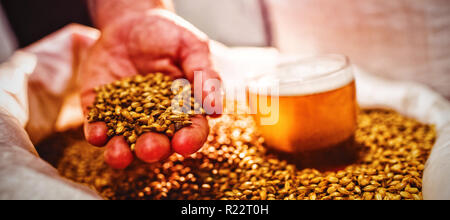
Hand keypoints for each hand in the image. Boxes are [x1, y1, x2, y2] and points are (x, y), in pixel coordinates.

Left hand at [79, 10, 221, 168]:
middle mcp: (156, 120)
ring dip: (122, 153)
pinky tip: (97, 133)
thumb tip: (216, 110)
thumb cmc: (168, 35)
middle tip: (151, 148)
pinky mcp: (99, 108)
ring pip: (125, 143)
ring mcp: (126, 116)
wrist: (131, 21)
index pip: (191, 130)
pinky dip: (96, 132)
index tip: (184, 143)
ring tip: (119, 154)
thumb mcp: (191, 47)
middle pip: (158, 143)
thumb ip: (205, 75)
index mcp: (184, 109)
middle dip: (154, 149)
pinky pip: (97, 125)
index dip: (190, 139)